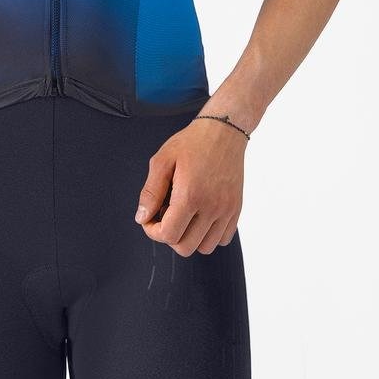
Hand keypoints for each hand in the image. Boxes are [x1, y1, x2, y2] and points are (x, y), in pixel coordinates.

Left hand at [133, 118, 247, 255]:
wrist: (223, 131)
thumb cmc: (192, 143)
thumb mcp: (162, 160)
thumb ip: (150, 192)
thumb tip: (142, 218)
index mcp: (191, 195)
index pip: (168, 235)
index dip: (153, 231)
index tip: (150, 217)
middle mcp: (211, 207)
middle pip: (185, 247)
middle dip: (169, 235)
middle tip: (165, 215)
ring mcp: (227, 210)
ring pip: (205, 247)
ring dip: (190, 237)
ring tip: (184, 215)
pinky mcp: (236, 209)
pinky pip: (223, 239)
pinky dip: (209, 234)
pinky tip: (200, 216)